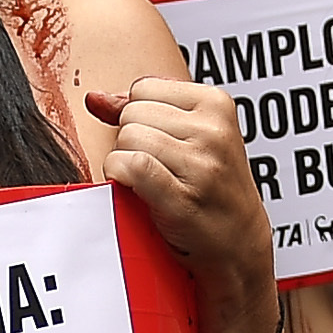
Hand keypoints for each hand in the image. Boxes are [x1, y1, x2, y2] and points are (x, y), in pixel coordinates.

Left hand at [86, 76, 279, 300]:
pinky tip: (138, 190)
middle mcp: (213, 130)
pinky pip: (130, 166)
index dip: (140, 119)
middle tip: (160, 168)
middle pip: (132, 113)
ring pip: (127, 138)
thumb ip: (143, 112)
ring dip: (127, 163)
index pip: (143, 88)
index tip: (164, 145)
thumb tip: (94, 98)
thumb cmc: (211, 191)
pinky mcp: (183, 196)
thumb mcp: (189, 137)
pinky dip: (121, 176)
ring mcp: (201, 164)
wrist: (238, 244)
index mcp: (216, 104)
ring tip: (154, 182)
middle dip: (133, 141)